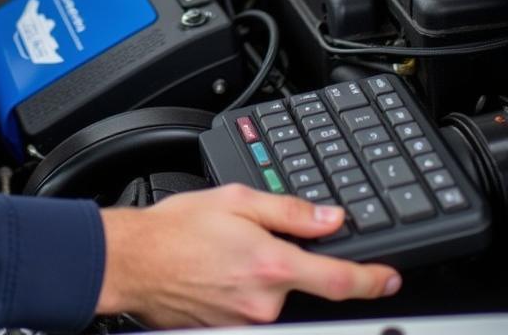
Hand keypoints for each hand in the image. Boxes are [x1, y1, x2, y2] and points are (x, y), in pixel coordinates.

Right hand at [96, 185, 400, 327]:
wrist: (132, 262)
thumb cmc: (174, 230)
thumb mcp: (235, 200)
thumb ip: (288, 211)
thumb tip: (329, 218)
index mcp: (272, 265)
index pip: (341, 280)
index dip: (373, 280)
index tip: (389, 279)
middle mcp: (265, 301)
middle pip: (300, 283)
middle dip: (282, 260)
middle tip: (243, 239)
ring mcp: (248, 321)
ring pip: (273, 295)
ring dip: (258, 274)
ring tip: (218, 252)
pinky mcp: (230, 331)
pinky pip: (250, 309)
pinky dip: (238, 289)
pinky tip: (211, 271)